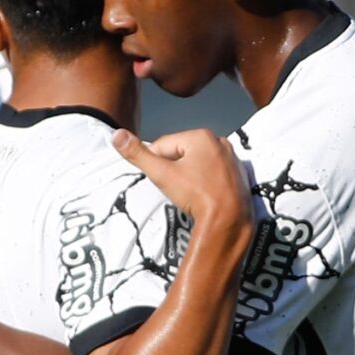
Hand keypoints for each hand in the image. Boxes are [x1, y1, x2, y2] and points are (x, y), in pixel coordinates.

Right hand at [111, 127, 251, 225]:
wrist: (228, 220)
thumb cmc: (195, 195)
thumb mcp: (161, 174)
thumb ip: (138, 154)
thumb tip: (116, 135)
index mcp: (200, 136)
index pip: (164, 145)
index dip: (156, 164)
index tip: (162, 181)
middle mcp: (219, 141)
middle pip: (182, 153)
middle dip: (174, 170)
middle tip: (177, 190)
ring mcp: (231, 157)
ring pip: (198, 163)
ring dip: (189, 176)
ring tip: (190, 194)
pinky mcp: (239, 173)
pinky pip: (213, 173)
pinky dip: (206, 182)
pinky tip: (204, 196)